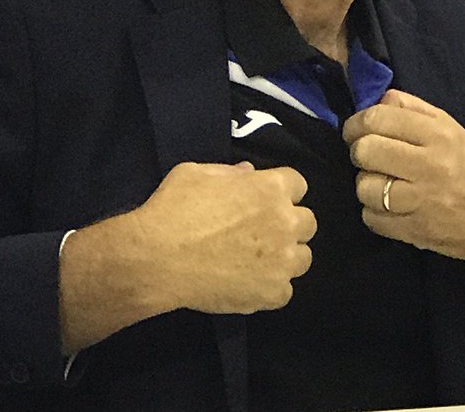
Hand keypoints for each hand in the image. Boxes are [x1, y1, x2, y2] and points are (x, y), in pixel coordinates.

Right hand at [133, 161, 315, 313]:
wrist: (156, 259)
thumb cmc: (173, 209)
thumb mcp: (197, 173)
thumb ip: (229, 172)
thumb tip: (248, 173)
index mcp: (271, 188)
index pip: (298, 185)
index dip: (281, 192)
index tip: (264, 201)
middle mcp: (285, 222)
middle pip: (308, 223)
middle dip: (289, 225)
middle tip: (262, 234)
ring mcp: (282, 260)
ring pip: (303, 258)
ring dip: (285, 258)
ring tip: (259, 263)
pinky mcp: (272, 292)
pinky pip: (285, 292)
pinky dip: (270, 289)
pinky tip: (249, 285)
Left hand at [342, 90, 464, 275]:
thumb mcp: (452, 129)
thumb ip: (414, 109)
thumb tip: (378, 101)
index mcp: (438, 134)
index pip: (378, 118)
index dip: (357, 123)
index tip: (357, 130)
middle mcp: (429, 165)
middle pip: (366, 151)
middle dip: (360, 152)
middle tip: (369, 157)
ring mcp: (421, 201)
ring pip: (364, 187)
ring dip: (367, 185)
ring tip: (382, 184)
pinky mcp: (414, 231)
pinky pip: (371, 218)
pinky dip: (374, 212)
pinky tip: (390, 207)